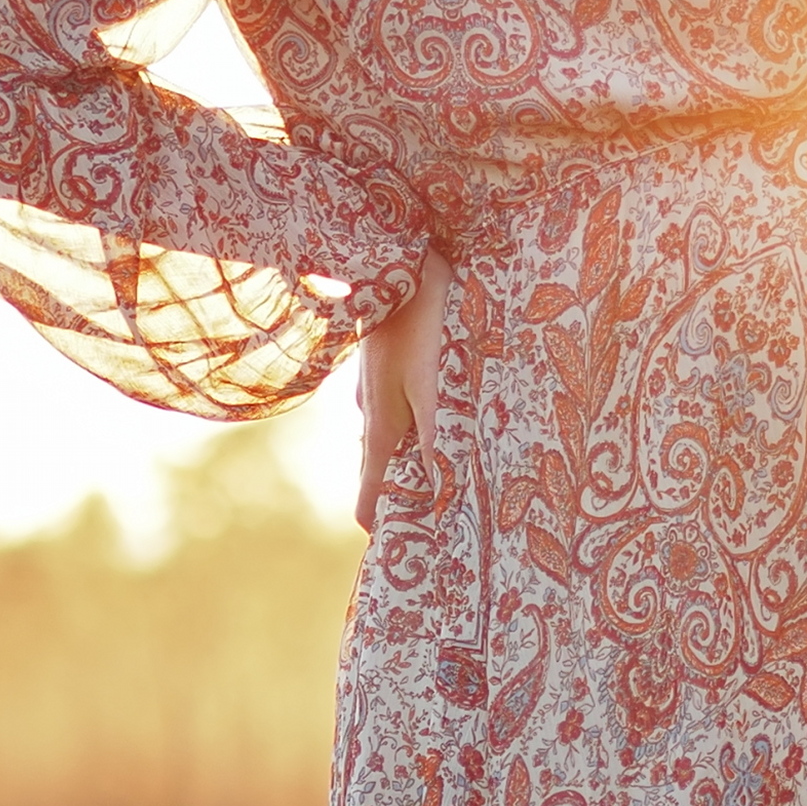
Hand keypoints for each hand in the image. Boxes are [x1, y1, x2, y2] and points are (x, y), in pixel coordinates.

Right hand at [355, 260, 449, 533]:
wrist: (398, 263)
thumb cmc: (424, 328)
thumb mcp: (434, 388)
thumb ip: (434, 437)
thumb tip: (433, 486)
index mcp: (382, 424)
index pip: (371, 486)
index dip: (376, 515)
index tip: (379, 542)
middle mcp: (372, 408)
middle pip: (378, 461)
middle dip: (392, 488)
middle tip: (408, 515)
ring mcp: (374, 384)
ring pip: (386, 430)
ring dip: (400, 452)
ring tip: (419, 474)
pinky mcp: (384, 361)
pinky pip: (392, 403)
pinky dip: (405, 419)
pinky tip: (420, 415)